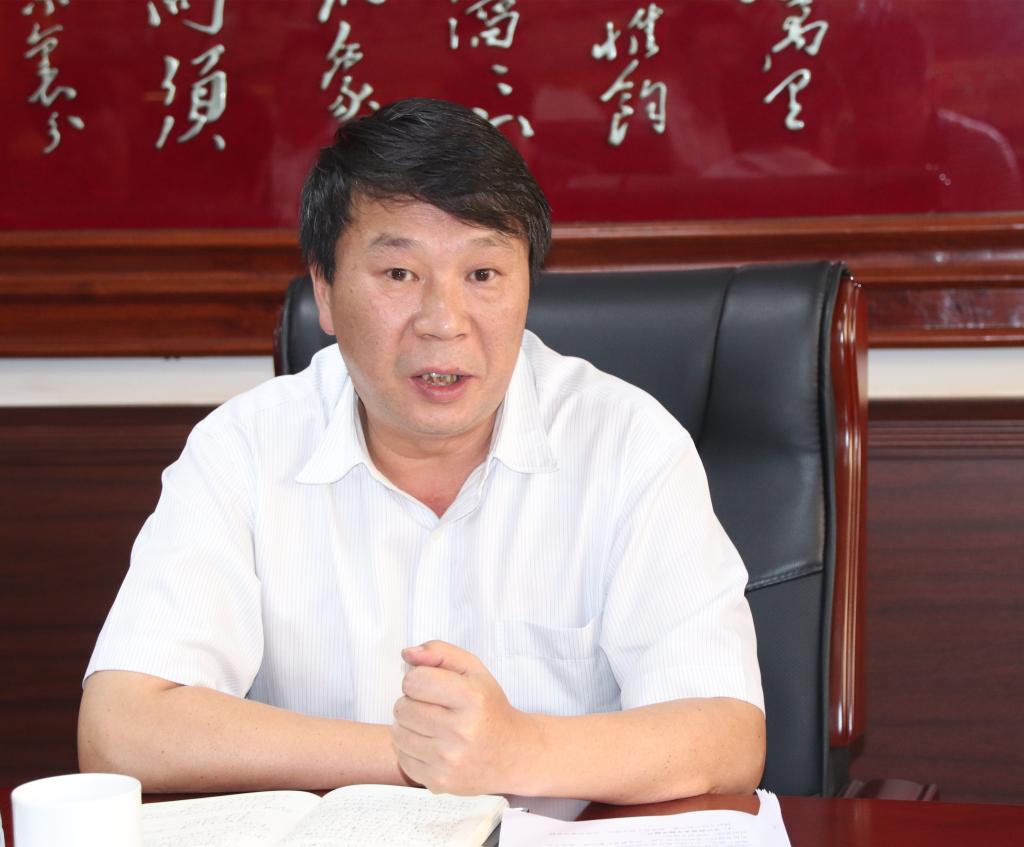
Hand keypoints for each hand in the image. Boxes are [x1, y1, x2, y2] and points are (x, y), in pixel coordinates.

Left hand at [390, 640, 541, 795]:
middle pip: (402, 707)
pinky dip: (411, 750)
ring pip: (398, 733)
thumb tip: (407, 653)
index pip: (414, 681)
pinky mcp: (439, 782)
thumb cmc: (490, 708)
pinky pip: (403, 758)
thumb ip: (439, 652)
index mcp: (471, 697)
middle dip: (412, 702)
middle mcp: (461, 731)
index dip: (418, 679)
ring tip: (431, 725)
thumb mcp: (474, 670)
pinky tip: (432, 745)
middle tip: (433, 706)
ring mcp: (449, 760)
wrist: (513, 754)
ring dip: (409, 726)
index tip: (431, 685)